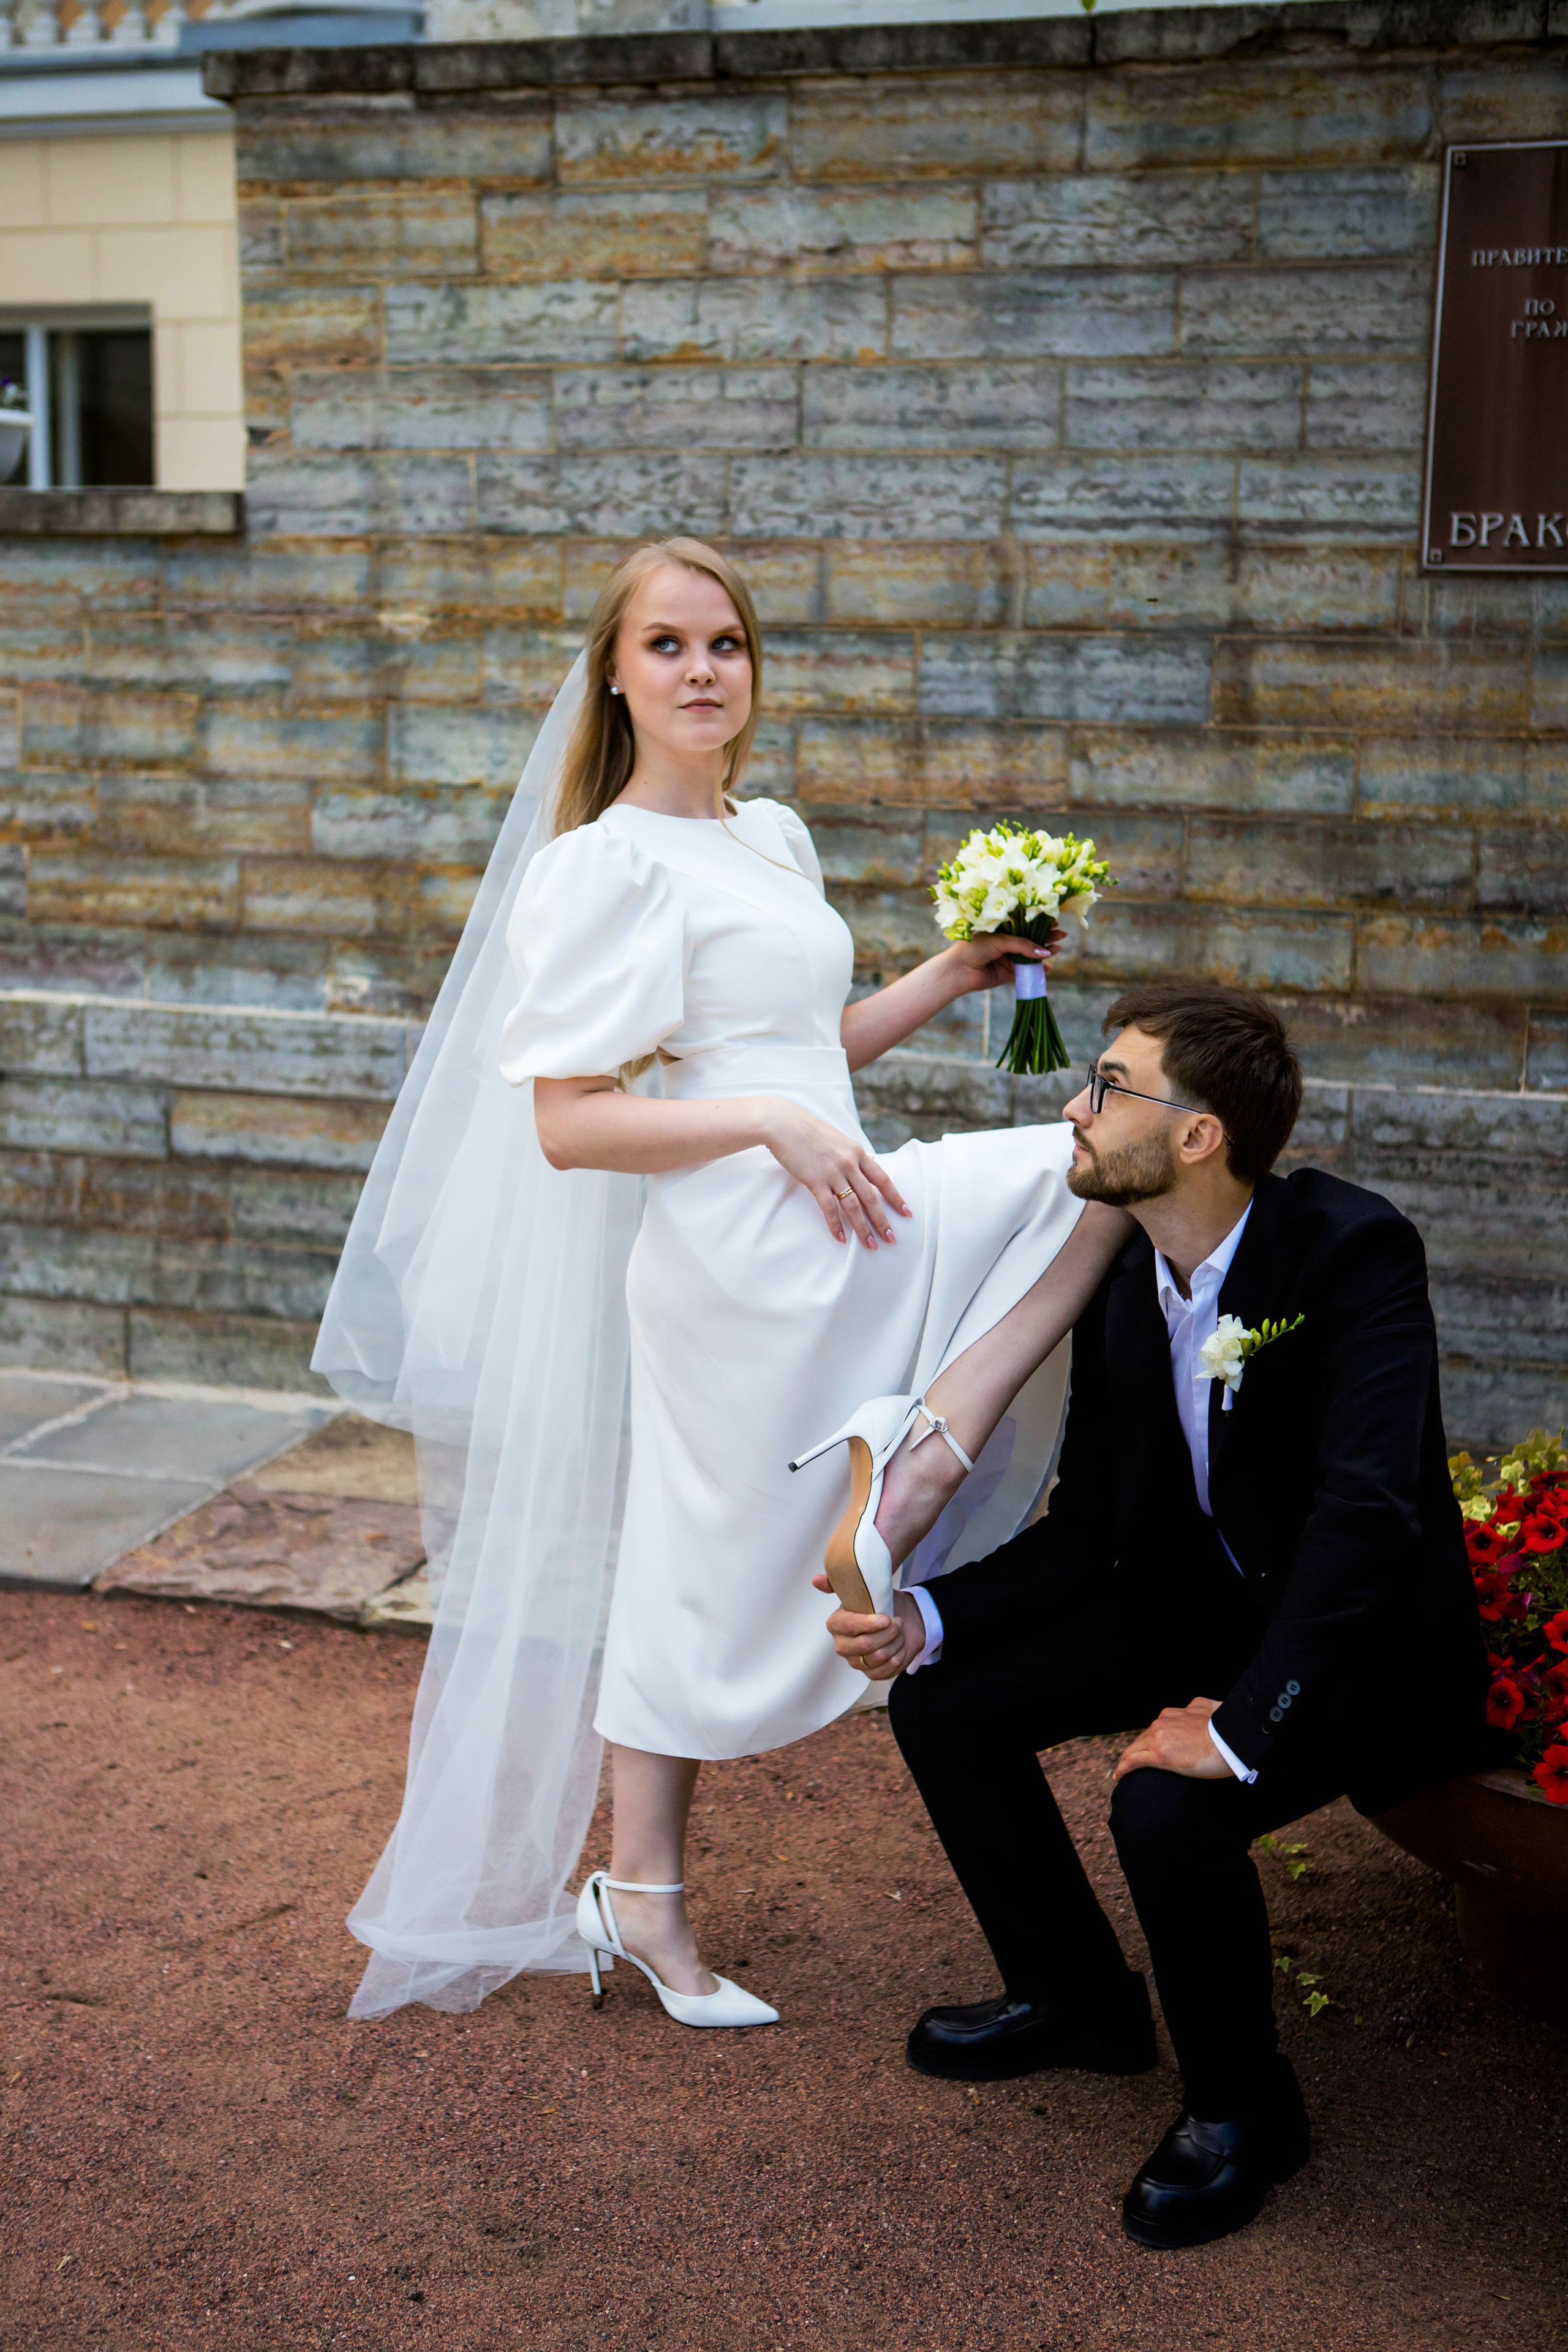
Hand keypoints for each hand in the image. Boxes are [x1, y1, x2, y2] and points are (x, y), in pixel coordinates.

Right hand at [759, 1100, 911, 1248]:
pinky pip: (829, 1208)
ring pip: (853, 1206)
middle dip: (883, 1221)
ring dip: (863, 1228)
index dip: (896, 1198)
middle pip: (871, 1197)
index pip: (882, 1179)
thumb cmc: (809, 1131)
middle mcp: (850, 1163)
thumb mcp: (839, 1140)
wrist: (784, 1125)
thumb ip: (852, 1155)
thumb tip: (866, 1165)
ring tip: (871, 1245)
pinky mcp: (815, 1181)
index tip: (907, 1213)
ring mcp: (833, 1172)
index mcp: (857, 1152)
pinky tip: (841, 1238)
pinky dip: (836, 1225)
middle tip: (891, 1239)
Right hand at [812, 1576, 924, 1679]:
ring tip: (900, 1632)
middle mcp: (842, 1645)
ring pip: (879, 1657)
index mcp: (836, 1624)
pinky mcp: (870, 1673)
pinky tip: (900, 1646)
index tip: (886, 1618)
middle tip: (898, 1622)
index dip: (869, 1624)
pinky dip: (899, 1656)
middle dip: (887, 1633)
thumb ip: (837, 1583)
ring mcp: (855, 1661)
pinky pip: (886, 1670)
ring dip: (896, 1643)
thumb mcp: (863, 1589)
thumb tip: (816, 1580)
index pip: (849, 1627)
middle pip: (865, 1645)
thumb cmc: (880, 1604)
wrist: (898, 1619)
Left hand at [943, 928, 1066, 996]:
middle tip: (1062, 936)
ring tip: (1057, 949)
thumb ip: (1022, 946)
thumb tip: (1044, 952)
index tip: (1055, 922)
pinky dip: (1037, 971)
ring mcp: (1007, 959)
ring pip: (1030, 957)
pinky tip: (1048, 968)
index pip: (1025, 925)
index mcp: (1002, 930)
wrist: (959, 971)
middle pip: (1031, 940)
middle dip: (1046, 938)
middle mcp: (1006, 944)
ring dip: (1044, 953)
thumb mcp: (1000, 941)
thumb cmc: (975, 948)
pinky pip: (1026, 972)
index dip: (1040, 924)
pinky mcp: (1007, 974)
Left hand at [1112, 1698, 1230, 1782]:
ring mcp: (1159, 1737)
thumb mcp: (1210, 1708)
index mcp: (1174, 1714)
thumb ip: (1200, 1708)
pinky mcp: (1159, 1755)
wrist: (1232, 1738)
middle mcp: (1163, 1722)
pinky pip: (1133, 1761)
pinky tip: (1118, 1776)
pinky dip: (1123, 1768)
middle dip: (1137, 1750)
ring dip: (1128, 1759)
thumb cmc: (1228, 1728)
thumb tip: (1200, 1707)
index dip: (1150, 1740)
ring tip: (1123, 1771)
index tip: (1149, 1748)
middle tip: (1132, 1764)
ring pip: (1135, 1748)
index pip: (1156, 1728)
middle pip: (1143, 1738)